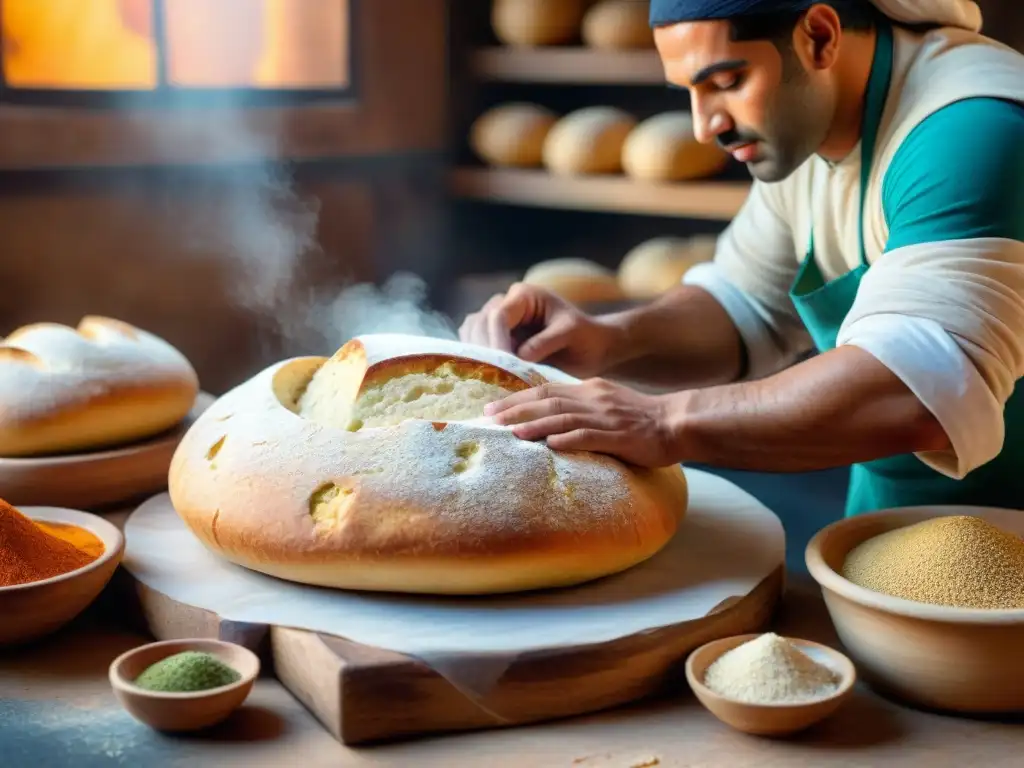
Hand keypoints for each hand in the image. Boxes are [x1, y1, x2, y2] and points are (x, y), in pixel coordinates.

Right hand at [458, 283, 617, 377]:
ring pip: (472, 336)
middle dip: (486, 351)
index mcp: (523, 296)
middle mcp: (505, 304)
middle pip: (479, 325)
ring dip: (478, 357)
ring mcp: (496, 322)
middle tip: (494, 378)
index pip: (499, 315)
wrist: (591, 347)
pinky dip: (478, 363)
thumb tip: (519, 357)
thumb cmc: (585, 336)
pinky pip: (476, 348)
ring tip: (491, 379)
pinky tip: (488, 379)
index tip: (505, 365)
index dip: (497, 341)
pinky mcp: (494, 340)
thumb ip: (545, 342)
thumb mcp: (571, 334)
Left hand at [484, 378, 678, 466]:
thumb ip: (581, 408)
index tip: (493, 407)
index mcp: (589, 390)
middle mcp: (594, 399)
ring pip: (563, 417)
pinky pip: (589, 436)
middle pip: (547, 401)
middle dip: (515, 408)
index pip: (546, 390)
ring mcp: (606, 417)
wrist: (677, 422)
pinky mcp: (619, 436)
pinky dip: (567, 440)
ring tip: (510, 431)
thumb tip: (550, 420)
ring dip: (534, 424)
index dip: (517, 398)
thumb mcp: (607, 404)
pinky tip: (549, 446)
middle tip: (489, 417)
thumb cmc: (641, 419)